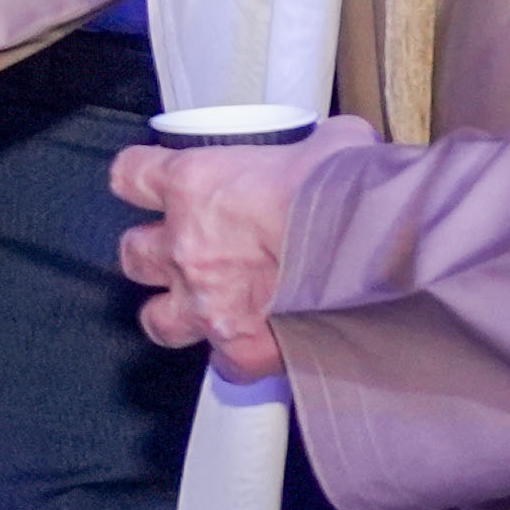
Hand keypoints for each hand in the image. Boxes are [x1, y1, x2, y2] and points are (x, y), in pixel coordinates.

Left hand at [111, 131, 348, 376]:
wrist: (378, 250)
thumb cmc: (350, 189)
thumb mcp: (328, 143)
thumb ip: (309, 147)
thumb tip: (330, 150)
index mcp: (196, 184)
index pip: (131, 176)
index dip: (140, 179)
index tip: (151, 183)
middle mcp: (186, 246)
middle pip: (134, 254)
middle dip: (156, 252)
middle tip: (187, 250)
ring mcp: (206, 304)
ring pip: (156, 318)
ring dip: (175, 311)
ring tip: (203, 307)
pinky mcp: (240, 349)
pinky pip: (221, 365)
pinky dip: (235, 357)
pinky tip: (255, 346)